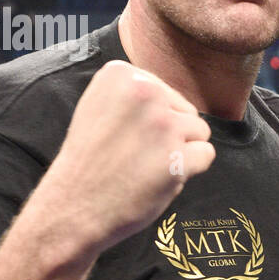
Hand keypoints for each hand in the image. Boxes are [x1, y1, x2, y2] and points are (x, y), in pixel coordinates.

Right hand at [37, 60, 215, 255]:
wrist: (72, 206)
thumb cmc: (90, 160)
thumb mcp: (102, 108)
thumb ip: (135, 95)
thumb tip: (172, 97)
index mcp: (120, 74)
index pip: (164, 92)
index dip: (150, 120)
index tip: (123, 134)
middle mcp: (144, 91)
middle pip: (185, 111)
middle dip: (169, 134)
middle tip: (133, 153)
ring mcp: (162, 124)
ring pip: (199, 131)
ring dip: (180, 151)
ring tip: (145, 165)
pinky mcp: (177, 155)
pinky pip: (206, 154)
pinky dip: (189, 170)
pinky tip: (159, 177)